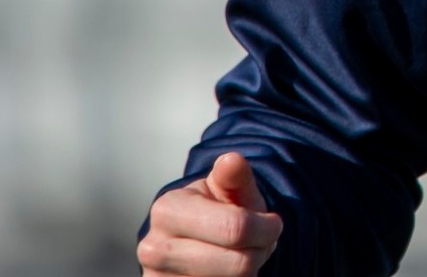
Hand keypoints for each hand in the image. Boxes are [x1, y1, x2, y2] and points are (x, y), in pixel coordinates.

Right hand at [139, 151, 283, 275]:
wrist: (194, 242)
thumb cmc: (217, 211)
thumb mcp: (228, 189)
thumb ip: (234, 176)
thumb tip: (232, 161)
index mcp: (167, 210)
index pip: (235, 228)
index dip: (265, 229)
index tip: (273, 224)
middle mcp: (154, 249)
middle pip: (238, 264)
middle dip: (259, 253)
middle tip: (259, 243)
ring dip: (248, 274)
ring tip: (241, 256)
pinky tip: (227, 273)